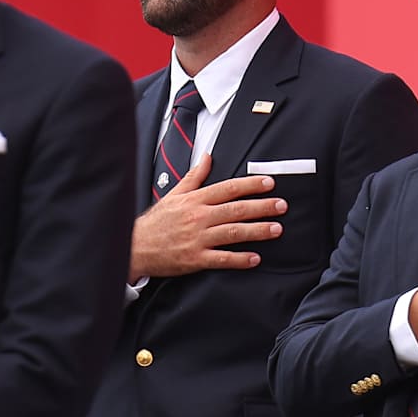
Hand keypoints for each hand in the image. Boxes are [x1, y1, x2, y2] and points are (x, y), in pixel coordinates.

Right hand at [129, 154, 284, 280]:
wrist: (136, 246)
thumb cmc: (157, 221)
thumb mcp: (175, 194)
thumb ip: (194, 176)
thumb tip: (208, 157)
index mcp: (195, 200)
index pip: (227, 188)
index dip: (250, 185)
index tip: (269, 183)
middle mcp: (198, 217)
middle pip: (235, 209)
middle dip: (261, 206)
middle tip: (282, 205)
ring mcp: (197, 238)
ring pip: (232, 232)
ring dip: (257, 231)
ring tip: (276, 229)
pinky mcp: (194, 259)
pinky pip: (221, 259)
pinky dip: (239, 259)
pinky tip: (255, 258)